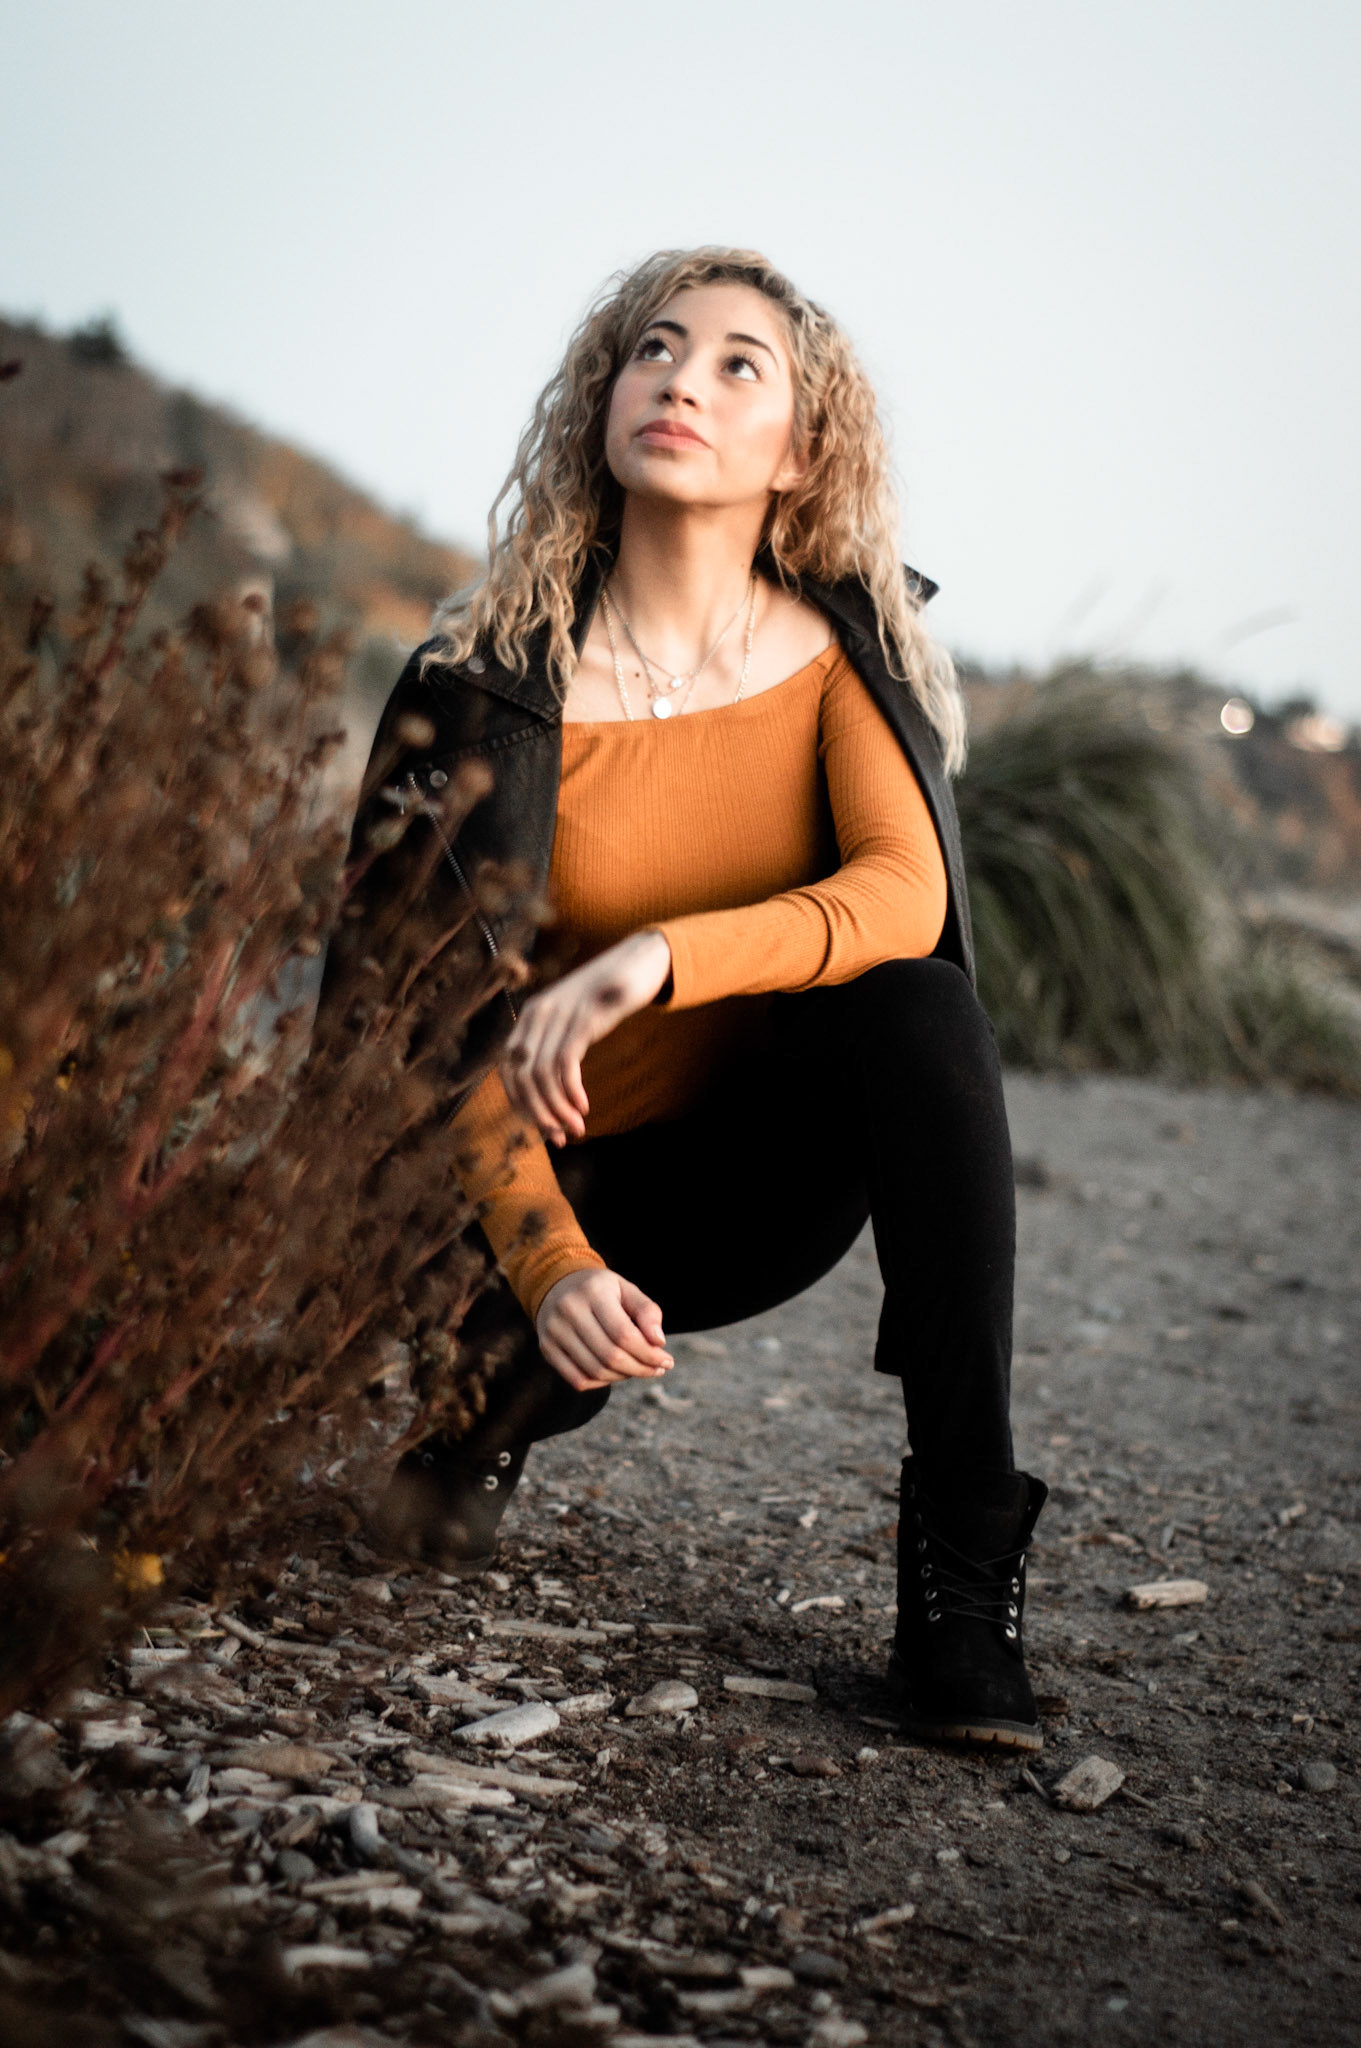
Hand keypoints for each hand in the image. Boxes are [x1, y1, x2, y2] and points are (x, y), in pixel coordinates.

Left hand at [501, 928, 671, 1145]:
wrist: (638, 961)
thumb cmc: (607, 998)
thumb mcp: (574, 1020)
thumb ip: (558, 1045)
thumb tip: (547, 1090)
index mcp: (530, 1017)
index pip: (508, 1068)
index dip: (519, 1103)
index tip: (542, 1128)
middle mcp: (538, 1014)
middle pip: (522, 1076)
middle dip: (538, 1113)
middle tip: (560, 1137)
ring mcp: (560, 1014)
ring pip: (543, 1074)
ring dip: (557, 1109)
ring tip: (575, 1128)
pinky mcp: (584, 1016)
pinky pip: (566, 1062)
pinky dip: (570, 1091)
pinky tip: (582, 1106)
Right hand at [535, 1267, 673, 1391]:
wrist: (557, 1284)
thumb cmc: (601, 1290)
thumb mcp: (626, 1289)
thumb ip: (647, 1311)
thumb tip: (659, 1342)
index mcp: (593, 1292)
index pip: (624, 1334)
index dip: (649, 1354)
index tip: (667, 1361)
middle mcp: (569, 1310)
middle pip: (610, 1356)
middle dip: (641, 1369)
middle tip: (658, 1369)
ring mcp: (554, 1331)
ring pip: (595, 1371)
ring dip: (624, 1377)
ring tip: (639, 1370)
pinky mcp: (546, 1348)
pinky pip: (578, 1380)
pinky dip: (602, 1383)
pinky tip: (616, 1374)